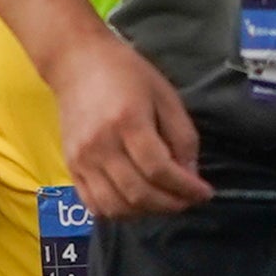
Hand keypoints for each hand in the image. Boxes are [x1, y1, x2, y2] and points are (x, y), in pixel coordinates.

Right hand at [50, 29, 209, 223]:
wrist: (76, 63)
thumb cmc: (126, 73)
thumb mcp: (165, 96)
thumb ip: (182, 136)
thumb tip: (190, 175)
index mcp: (128, 122)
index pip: (159, 170)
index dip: (186, 188)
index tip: (204, 192)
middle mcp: (101, 145)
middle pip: (138, 193)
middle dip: (171, 204)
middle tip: (188, 200)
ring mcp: (81, 159)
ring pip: (115, 206)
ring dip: (145, 213)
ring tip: (164, 202)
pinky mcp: (70, 166)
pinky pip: (93, 204)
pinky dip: (118, 212)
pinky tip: (135, 202)